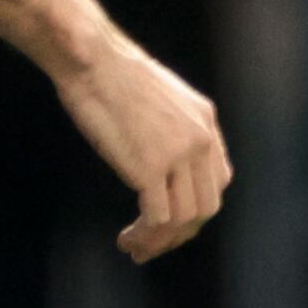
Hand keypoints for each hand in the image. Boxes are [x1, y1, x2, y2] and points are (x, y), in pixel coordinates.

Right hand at [51, 33, 231, 262]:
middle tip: (154, 246)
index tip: (175, 222)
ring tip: (136, 249)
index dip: (198, 207)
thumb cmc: (109, 73)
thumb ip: (171, 128)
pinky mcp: (151, 167)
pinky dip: (145, 237)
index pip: (218, 180)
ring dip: (160, 242)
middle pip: (206, 206)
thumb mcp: (158, 96)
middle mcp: (200, 139)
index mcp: (205, 121)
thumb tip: (165, 160)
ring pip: (183, 220)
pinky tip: (128, 241)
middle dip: (182, 234)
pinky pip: (158, 219)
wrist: (90, 58)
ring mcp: (178, 155)